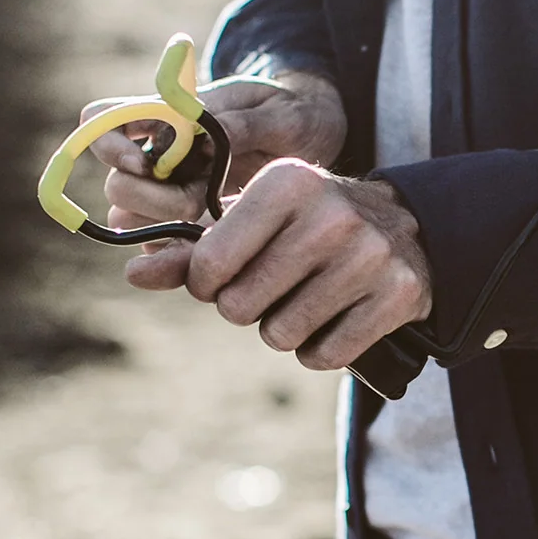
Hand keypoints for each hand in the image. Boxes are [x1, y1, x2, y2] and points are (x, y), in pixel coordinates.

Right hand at [85, 69, 347, 235]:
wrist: (318, 142)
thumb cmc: (295, 114)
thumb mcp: (281, 112)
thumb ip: (243, 123)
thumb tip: (204, 135)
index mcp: (169, 115)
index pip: (102, 120)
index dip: (108, 142)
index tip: (145, 160)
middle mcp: (160, 156)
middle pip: (117, 185)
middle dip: (147, 198)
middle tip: (194, 201)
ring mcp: (171, 193)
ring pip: (130, 220)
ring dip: (161, 227)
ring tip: (208, 220)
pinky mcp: (188, 227)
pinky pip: (160, 248)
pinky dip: (177, 254)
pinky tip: (210, 250)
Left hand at [124, 159, 433, 370]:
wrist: (404, 229)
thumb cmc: (305, 226)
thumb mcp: (253, 222)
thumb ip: (191, 250)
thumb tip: (133, 274)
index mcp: (288, 182)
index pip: (210, 265)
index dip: (207, 284)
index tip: (225, 276)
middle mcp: (332, 213)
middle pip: (241, 307)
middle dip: (247, 308)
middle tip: (274, 286)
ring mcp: (370, 254)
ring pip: (282, 336)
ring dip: (284, 330)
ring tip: (306, 298)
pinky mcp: (398, 293)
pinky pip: (326, 356)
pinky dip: (320, 350)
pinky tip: (336, 317)